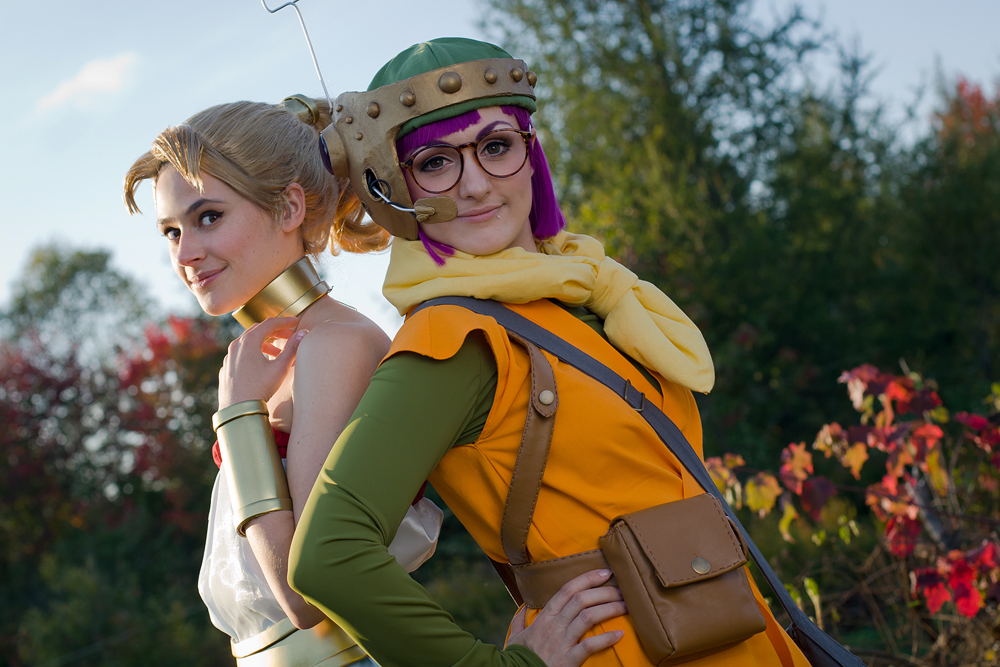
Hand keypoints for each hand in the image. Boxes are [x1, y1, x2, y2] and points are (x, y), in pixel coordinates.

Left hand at [218, 317, 306, 407]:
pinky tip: (262, 364)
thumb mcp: (280, 368)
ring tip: (277, 353)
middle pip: (258, 330)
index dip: (285, 322)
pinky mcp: (227, 368)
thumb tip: (303, 333)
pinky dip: (254, 353)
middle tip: (289, 336)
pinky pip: (241, 354)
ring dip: (265, 343)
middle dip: (275, 332)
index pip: (269, 324)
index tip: (296, 322)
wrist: (237, 410)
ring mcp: (229, 357)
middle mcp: (236, 345)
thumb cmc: (259, 388)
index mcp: (248, 341)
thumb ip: (292, 348)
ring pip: (248, 343)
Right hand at [506, 569, 625, 666]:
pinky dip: (606, 639)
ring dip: (609, 609)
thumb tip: (522, 608)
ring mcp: (561, 642)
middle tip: (622, 590)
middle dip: (604, 592)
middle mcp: (553, 626)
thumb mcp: (516, 637)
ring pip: (588, 617)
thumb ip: (520, 621)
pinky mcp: (568, 660)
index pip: (567, 590)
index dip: (587, 578)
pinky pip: (589, 646)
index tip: (605, 572)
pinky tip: (619, 635)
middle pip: (581, 600)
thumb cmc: (518, 659)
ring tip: (625, 607)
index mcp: (544, 618)